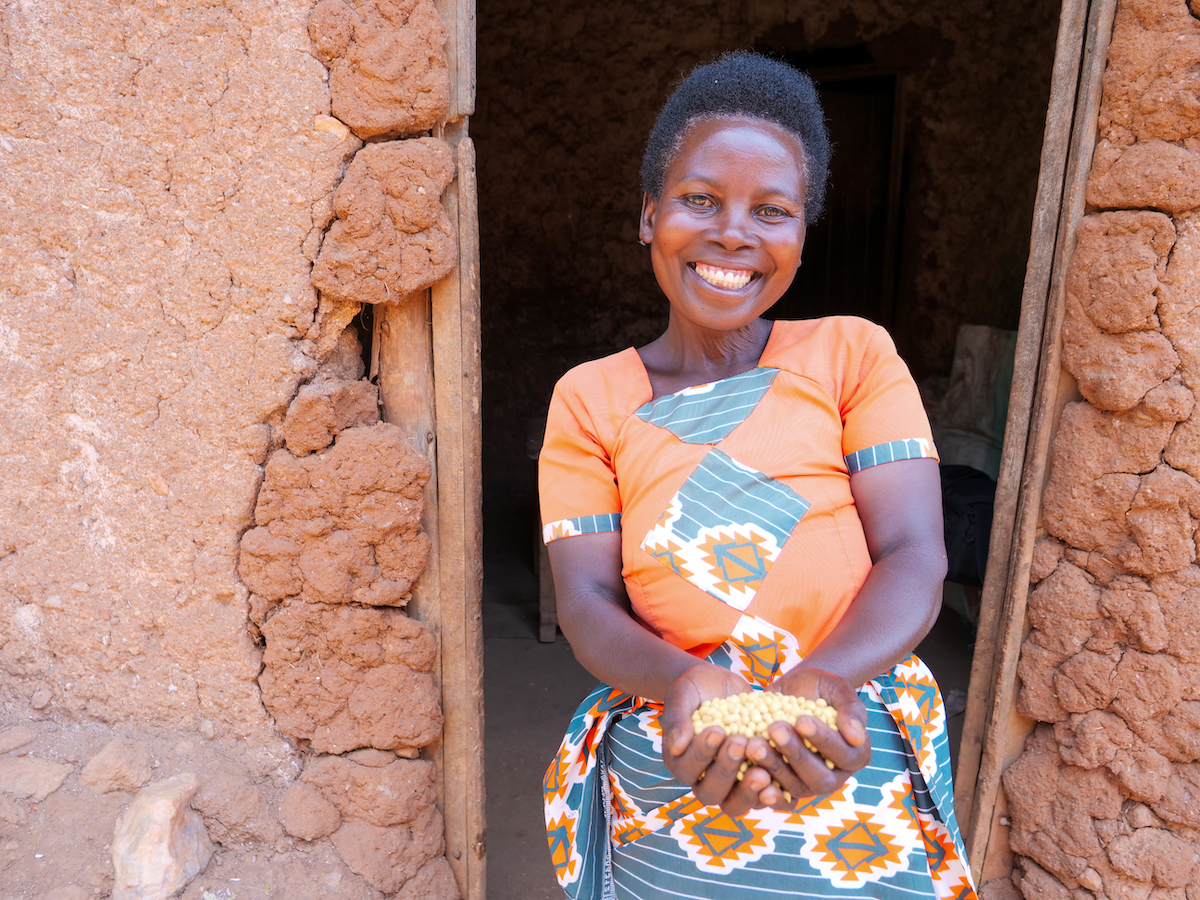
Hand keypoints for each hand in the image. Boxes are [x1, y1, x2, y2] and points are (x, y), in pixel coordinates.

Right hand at [661, 663, 774, 815]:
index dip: (701, 753)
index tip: (716, 730)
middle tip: (740, 743)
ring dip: (749, 790)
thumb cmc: (697, 688)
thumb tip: (676, 747)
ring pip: (736, 803)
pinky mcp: (753, 780)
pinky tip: (782, 779)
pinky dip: (773, 794)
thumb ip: (677, 718)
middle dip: (726, 770)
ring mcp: (730, 785)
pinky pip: (762, 797)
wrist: (722, 687)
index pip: (688, 767)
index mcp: (680, 762)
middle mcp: (702, 779)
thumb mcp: (683, 694)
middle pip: (711, 792)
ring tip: (763, 771)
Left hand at [740, 666, 869, 803]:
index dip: (823, 739)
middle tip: (775, 730)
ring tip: (754, 744)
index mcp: (855, 754)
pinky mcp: (785, 786)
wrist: (791, 691)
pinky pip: (776, 796)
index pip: (843, 754)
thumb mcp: (835, 688)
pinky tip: (749, 775)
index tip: (802, 720)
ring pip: (795, 788)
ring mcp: (808, 784)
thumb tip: (857, 737)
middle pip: (819, 778)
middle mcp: (834, 775)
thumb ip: (850, 708)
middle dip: (796, 754)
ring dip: (774, 767)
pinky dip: (763, 790)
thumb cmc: (818, 687)